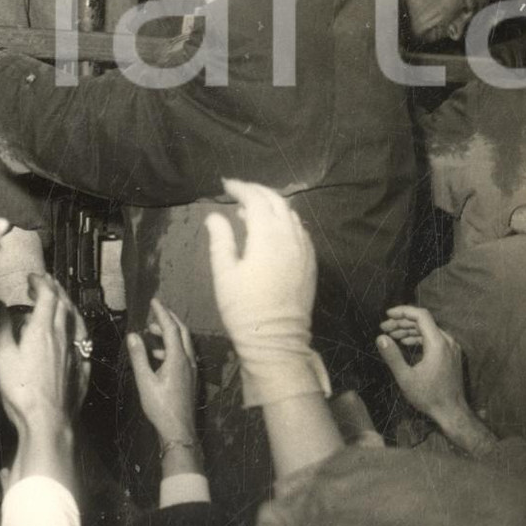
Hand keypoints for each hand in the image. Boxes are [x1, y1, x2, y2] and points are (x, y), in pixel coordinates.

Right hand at [0, 274, 89, 434]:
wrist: (47, 421)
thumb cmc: (22, 391)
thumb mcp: (1, 356)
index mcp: (43, 330)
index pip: (48, 296)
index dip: (41, 282)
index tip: (33, 277)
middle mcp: (63, 336)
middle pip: (64, 304)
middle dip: (56, 289)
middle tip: (47, 282)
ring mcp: (75, 353)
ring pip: (77, 321)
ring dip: (69, 306)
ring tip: (62, 301)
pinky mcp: (81, 369)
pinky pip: (83, 341)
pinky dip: (77, 330)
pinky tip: (74, 334)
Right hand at [126, 299, 197, 449]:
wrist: (179, 430)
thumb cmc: (161, 407)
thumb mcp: (145, 381)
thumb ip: (138, 356)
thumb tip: (132, 335)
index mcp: (178, 358)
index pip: (170, 327)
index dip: (161, 312)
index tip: (153, 301)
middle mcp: (188, 360)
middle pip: (181, 331)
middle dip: (168, 319)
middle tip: (154, 311)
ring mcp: (191, 369)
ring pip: (183, 343)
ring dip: (168, 334)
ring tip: (149, 334)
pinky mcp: (190, 377)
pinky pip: (183, 354)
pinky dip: (170, 347)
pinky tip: (157, 356)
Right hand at [206, 179, 329, 406]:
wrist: (276, 341)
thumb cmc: (244, 309)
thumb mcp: (224, 274)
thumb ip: (221, 239)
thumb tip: (215, 216)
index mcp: (268, 236)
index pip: (256, 199)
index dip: (241, 188)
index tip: (226, 184)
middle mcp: (290, 236)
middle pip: (277, 201)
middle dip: (257, 191)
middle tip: (239, 190)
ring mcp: (304, 249)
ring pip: (291, 214)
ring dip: (272, 204)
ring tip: (251, 209)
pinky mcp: (310, 262)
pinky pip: (299, 230)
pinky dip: (285, 220)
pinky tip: (272, 230)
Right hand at [376, 304, 468, 424]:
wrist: (452, 412)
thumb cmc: (429, 397)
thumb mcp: (406, 378)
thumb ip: (392, 356)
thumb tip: (380, 337)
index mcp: (438, 343)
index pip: (421, 315)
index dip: (403, 311)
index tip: (387, 315)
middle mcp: (447, 341)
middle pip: (424, 321)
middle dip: (402, 322)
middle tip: (384, 327)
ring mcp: (451, 347)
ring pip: (428, 329)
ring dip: (409, 330)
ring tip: (392, 335)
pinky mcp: (451, 354)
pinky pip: (434, 338)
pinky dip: (419, 337)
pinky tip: (406, 343)